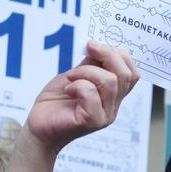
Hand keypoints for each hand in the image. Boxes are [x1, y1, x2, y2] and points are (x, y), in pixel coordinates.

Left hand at [23, 41, 140, 157]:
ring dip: (86, 71)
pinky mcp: (92, 121)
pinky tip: (68, 89)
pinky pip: (91, 93)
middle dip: (107, 55)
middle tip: (88, 49)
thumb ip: (91, 63)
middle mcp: (113, 106)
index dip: (119, 54)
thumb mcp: (76, 75)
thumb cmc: (55, 102)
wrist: (38, 126)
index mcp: (113, 94)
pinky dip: (77, 85)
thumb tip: (99, 45)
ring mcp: (105, 115)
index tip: (95, 45)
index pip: (132, 73)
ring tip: (70, 77)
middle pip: (126, 75)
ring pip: (109, 81)